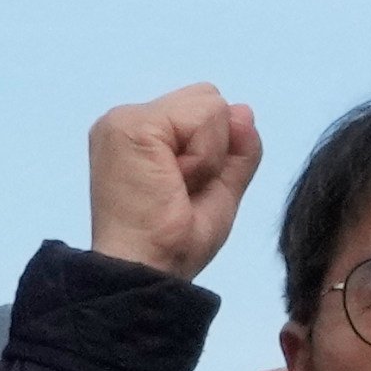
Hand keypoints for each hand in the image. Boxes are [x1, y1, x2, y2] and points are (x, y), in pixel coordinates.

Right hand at [89, 87, 261, 279]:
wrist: (147, 270)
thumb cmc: (175, 243)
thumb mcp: (219, 189)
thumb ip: (235, 149)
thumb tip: (245, 110)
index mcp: (141, 134)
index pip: (203, 111)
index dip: (212, 151)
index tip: (182, 191)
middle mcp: (126, 119)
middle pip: (209, 99)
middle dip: (212, 148)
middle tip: (180, 190)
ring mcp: (124, 118)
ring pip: (211, 105)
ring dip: (208, 155)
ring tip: (176, 187)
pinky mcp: (132, 124)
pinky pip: (204, 117)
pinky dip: (204, 157)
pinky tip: (174, 181)